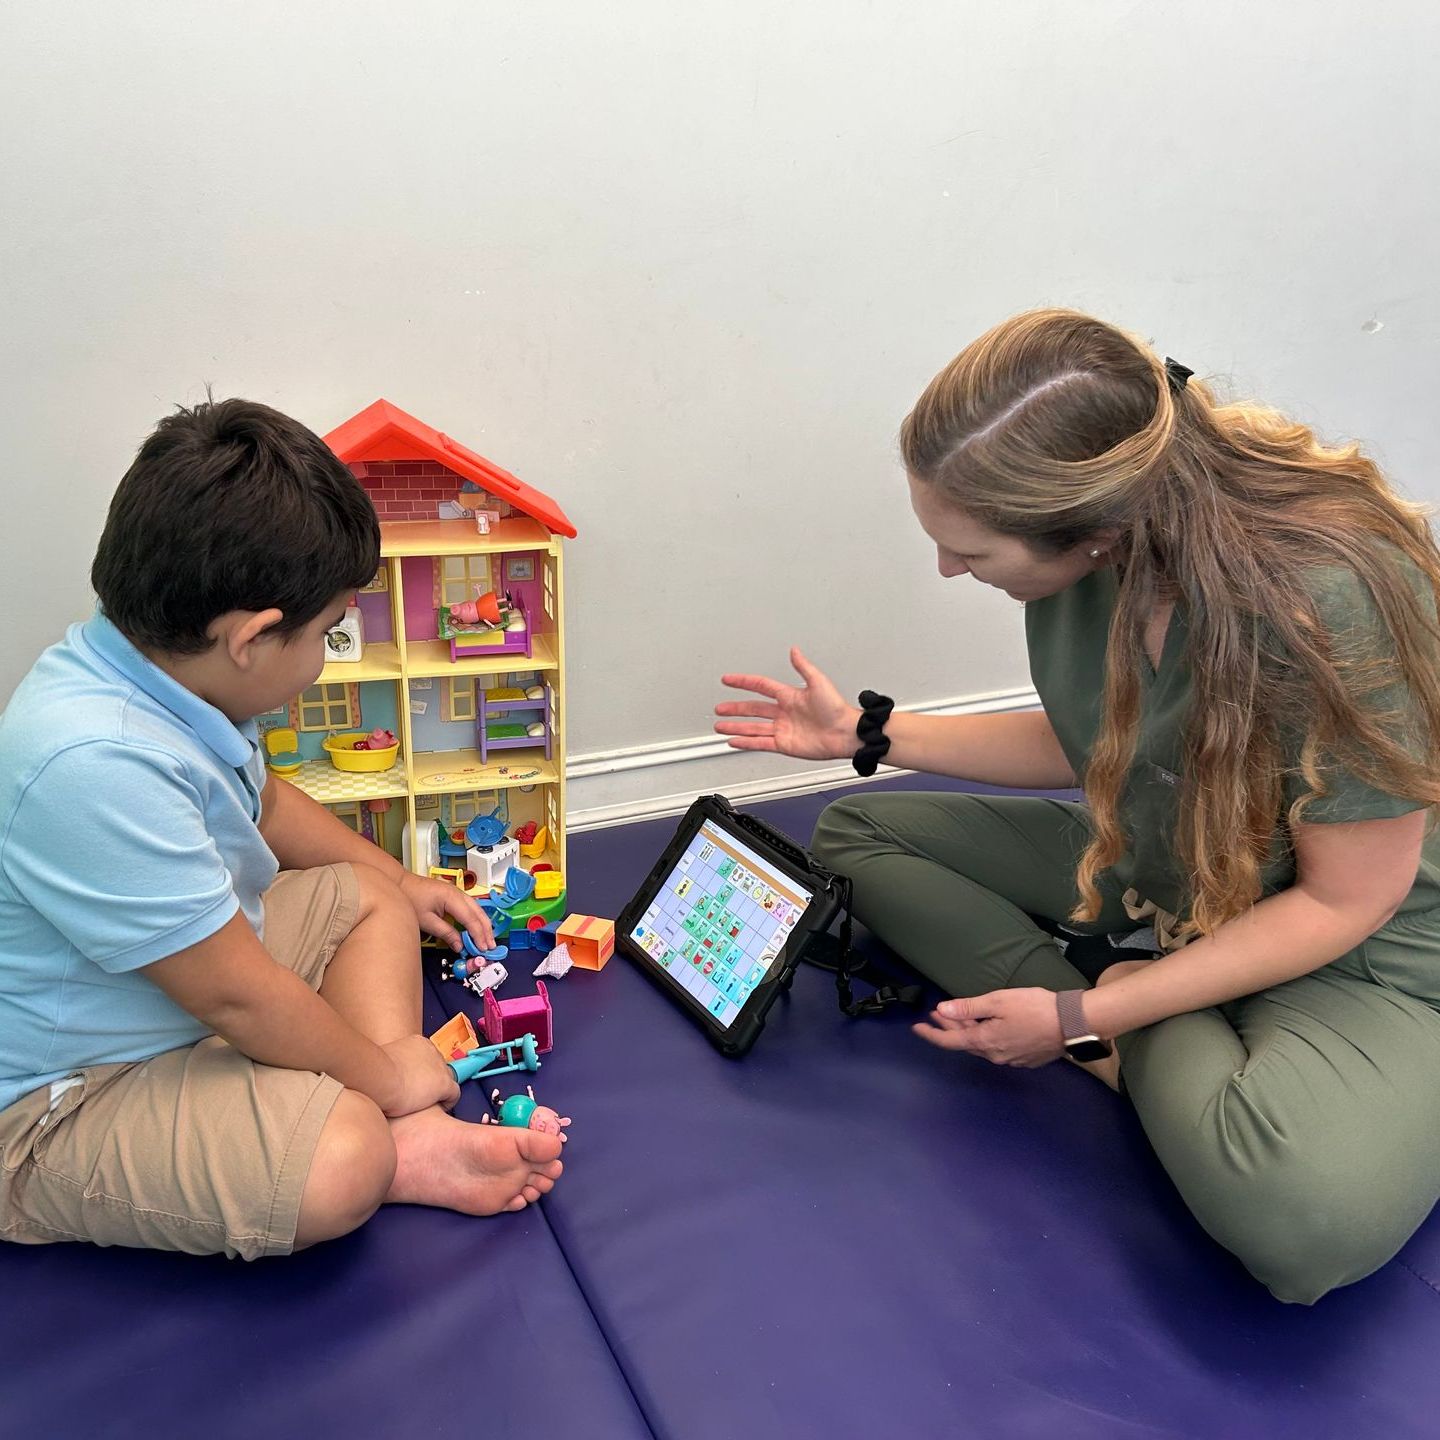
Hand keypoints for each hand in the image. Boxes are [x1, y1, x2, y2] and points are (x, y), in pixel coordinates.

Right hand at [379, 1034, 461, 1116]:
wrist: (378, 1077)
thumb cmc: (374, 1073)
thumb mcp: (383, 1061)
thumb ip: (391, 1064)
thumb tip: (385, 1074)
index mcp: (417, 1043)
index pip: (427, 1057)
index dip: (423, 1071)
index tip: (415, 1082)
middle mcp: (432, 1051)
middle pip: (439, 1067)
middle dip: (431, 1080)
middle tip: (420, 1095)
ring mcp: (440, 1067)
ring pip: (447, 1080)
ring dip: (439, 1092)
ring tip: (428, 1104)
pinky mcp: (444, 1084)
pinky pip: (454, 1094)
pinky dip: (448, 1102)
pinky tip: (439, 1109)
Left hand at [398, 872, 494, 951]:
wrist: (401, 882)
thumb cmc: (411, 899)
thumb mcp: (427, 921)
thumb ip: (446, 933)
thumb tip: (459, 946)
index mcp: (452, 898)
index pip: (471, 920)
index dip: (478, 935)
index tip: (483, 949)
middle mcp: (459, 893)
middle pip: (479, 913)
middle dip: (487, 931)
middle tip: (491, 947)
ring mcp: (458, 893)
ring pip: (478, 909)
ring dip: (484, 925)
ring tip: (488, 940)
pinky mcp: (454, 895)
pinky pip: (471, 908)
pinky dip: (477, 919)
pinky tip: (478, 928)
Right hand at [715, 648, 860, 760]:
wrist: (846, 733)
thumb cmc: (837, 709)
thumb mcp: (819, 682)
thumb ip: (803, 667)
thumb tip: (794, 650)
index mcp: (789, 696)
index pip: (760, 686)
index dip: (743, 682)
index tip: (728, 679)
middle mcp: (784, 712)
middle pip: (752, 709)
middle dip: (735, 708)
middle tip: (720, 708)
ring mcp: (783, 729)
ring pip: (752, 727)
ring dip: (736, 726)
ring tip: (720, 726)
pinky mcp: (784, 744)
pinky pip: (760, 743)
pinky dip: (746, 743)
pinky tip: (734, 741)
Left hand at [913, 988, 1065, 1067]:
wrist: (1073, 1024)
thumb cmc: (1036, 1009)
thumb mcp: (998, 1002)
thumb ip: (969, 1007)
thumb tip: (943, 1010)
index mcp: (985, 1042)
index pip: (950, 1041)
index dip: (931, 1034)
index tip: (917, 1027)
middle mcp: (995, 1056)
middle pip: (965, 1042)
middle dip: (950, 1027)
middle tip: (938, 1013)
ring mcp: (1011, 1059)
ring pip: (982, 1045)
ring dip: (969, 1031)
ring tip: (960, 1016)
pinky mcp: (1025, 1058)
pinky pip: (998, 1048)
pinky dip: (987, 1035)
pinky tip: (989, 1025)